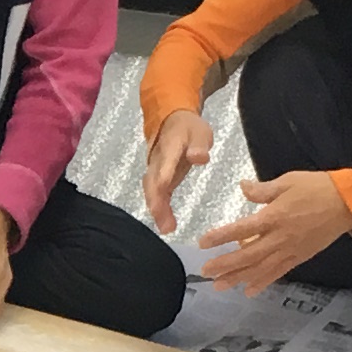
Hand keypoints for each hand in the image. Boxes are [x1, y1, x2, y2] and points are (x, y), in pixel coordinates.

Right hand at [143, 108, 212, 233]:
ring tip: (166, 228)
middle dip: (157, 201)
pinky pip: (156, 195)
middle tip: (165, 222)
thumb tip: (199, 158)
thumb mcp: (199, 132)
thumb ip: (199, 145)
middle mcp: (158, 160)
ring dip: (157, 208)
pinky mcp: (158, 179)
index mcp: (170, 146)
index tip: (164, 189)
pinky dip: (159, 209)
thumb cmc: (189, 129)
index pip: (165, 161)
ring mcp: (156, 170)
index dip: (164, 175)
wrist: (172, 123)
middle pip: (153, 181)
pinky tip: (167, 225)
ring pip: (152, 190)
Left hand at [200, 169, 351, 293]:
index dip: (221, 237)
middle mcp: (280, 238)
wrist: (349, 204)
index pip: (241, 229)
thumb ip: (262, 189)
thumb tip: (242, 187)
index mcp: (274, 216)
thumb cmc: (318, 188)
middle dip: (225, 265)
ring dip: (238, 278)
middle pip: (247, 256)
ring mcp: (290, 250)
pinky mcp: (300, 257)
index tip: (202, 243)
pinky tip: (248, 290)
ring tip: (219, 285)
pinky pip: (278, 273)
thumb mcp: (288, 181)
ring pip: (260, 268)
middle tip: (205, 272)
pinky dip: (263, 282)